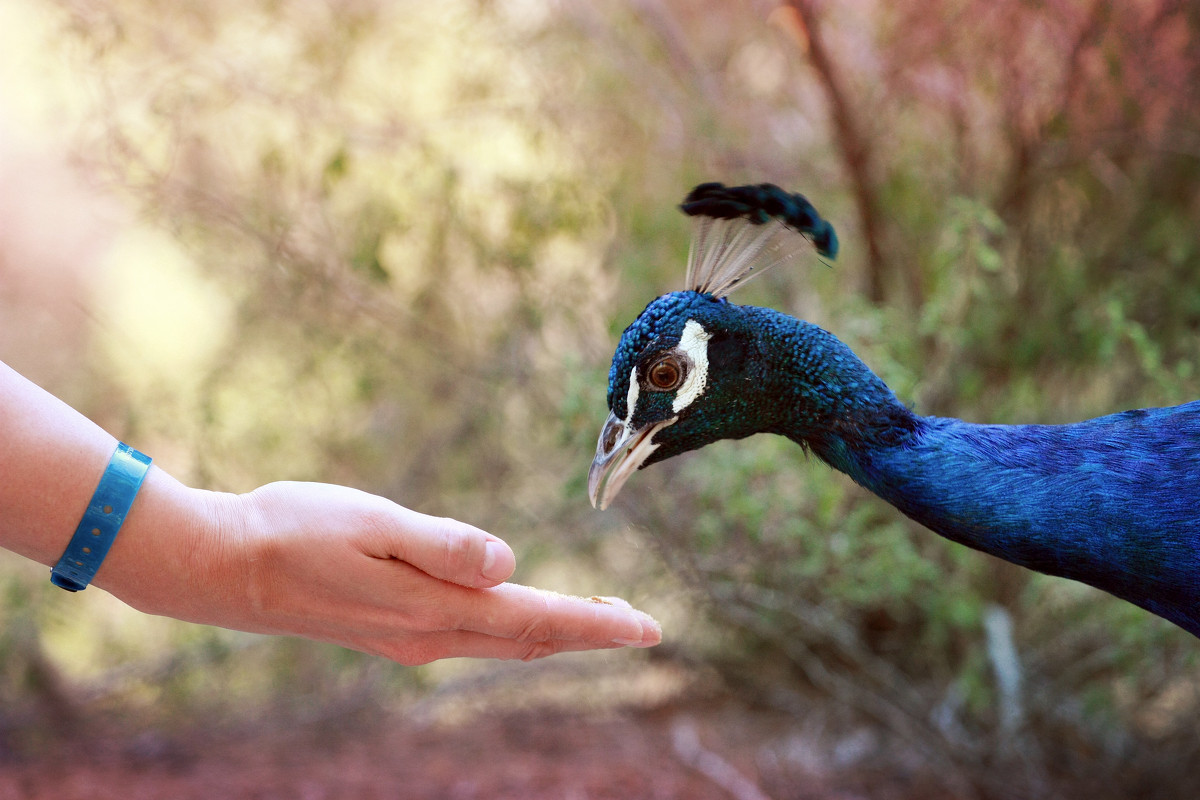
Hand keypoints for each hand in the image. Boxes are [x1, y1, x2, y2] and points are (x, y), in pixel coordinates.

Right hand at [102, 478, 660, 664]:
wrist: (223, 568)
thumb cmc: (294, 531)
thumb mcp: (372, 525)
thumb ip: (442, 545)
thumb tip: (508, 565)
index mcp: (433, 609)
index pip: (537, 619)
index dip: (598, 624)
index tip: (650, 626)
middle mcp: (428, 636)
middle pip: (529, 639)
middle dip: (589, 632)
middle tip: (640, 624)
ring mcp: (408, 639)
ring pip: (502, 643)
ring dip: (554, 632)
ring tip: (596, 618)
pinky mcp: (388, 631)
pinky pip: (474, 637)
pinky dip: (514, 628)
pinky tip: (516, 613)